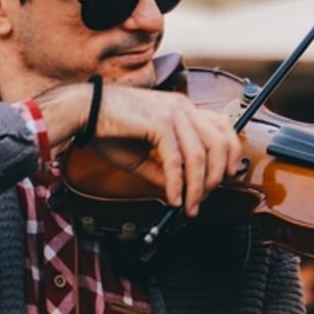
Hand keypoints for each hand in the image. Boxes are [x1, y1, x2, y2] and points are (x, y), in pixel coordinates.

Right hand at [37, 82, 242, 216]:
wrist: (83, 111)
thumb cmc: (110, 128)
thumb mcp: (144, 153)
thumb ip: (164, 169)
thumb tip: (182, 191)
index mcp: (183, 108)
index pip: (223, 127)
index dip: (231, 153)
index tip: (228, 175)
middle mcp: (183, 108)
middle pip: (220, 143)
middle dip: (217, 176)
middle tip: (204, 198)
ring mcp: (173, 114)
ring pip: (200, 155)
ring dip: (198, 187)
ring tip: (189, 205)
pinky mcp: (158, 123)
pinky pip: (176, 161)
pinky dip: (177, 184)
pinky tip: (174, 198)